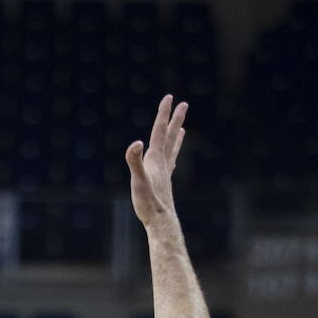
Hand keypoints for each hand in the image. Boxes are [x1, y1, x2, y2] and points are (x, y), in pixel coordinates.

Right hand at [125, 95, 187, 224]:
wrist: (161, 221)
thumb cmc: (148, 202)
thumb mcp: (138, 181)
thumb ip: (135, 161)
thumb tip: (136, 143)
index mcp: (156, 159)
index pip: (159, 131)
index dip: (163, 114)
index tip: (169, 97)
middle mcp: (163, 162)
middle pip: (169, 136)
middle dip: (174, 119)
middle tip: (183, 104)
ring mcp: (165, 171)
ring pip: (171, 148)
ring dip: (175, 135)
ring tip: (181, 127)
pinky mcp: (164, 181)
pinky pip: (170, 162)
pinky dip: (172, 154)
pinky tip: (171, 157)